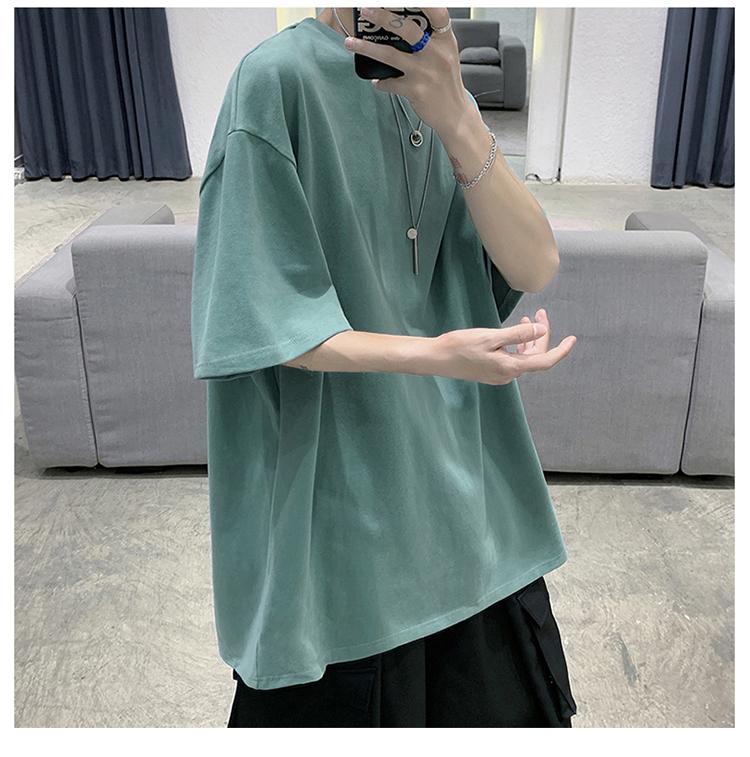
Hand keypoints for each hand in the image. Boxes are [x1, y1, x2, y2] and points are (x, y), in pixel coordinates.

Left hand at [343, 7, 468, 133]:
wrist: (454, 114)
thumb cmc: (447, 82)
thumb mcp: (446, 55)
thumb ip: (431, 39)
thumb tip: (401, 24)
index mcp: (445, 40)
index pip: (437, 12)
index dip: (424, 3)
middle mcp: (437, 54)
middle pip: (407, 29)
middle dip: (383, 17)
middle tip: (366, 10)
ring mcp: (425, 72)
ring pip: (390, 55)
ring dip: (367, 48)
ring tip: (350, 43)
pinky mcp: (416, 90)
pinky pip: (390, 83)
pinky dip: (381, 82)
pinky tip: (376, 81)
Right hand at [433, 315, 576, 384]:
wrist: (437, 358)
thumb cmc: (460, 346)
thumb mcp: (491, 336)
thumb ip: (518, 335)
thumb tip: (540, 331)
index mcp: (510, 367)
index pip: (544, 361)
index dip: (561, 350)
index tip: (572, 339)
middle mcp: (507, 375)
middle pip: (534, 356)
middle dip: (541, 334)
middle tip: (539, 312)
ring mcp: (499, 375)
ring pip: (524, 357)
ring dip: (529, 339)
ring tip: (526, 319)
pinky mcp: (491, 371)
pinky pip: (512, 359)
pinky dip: (517, 345)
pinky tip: (512, 333)